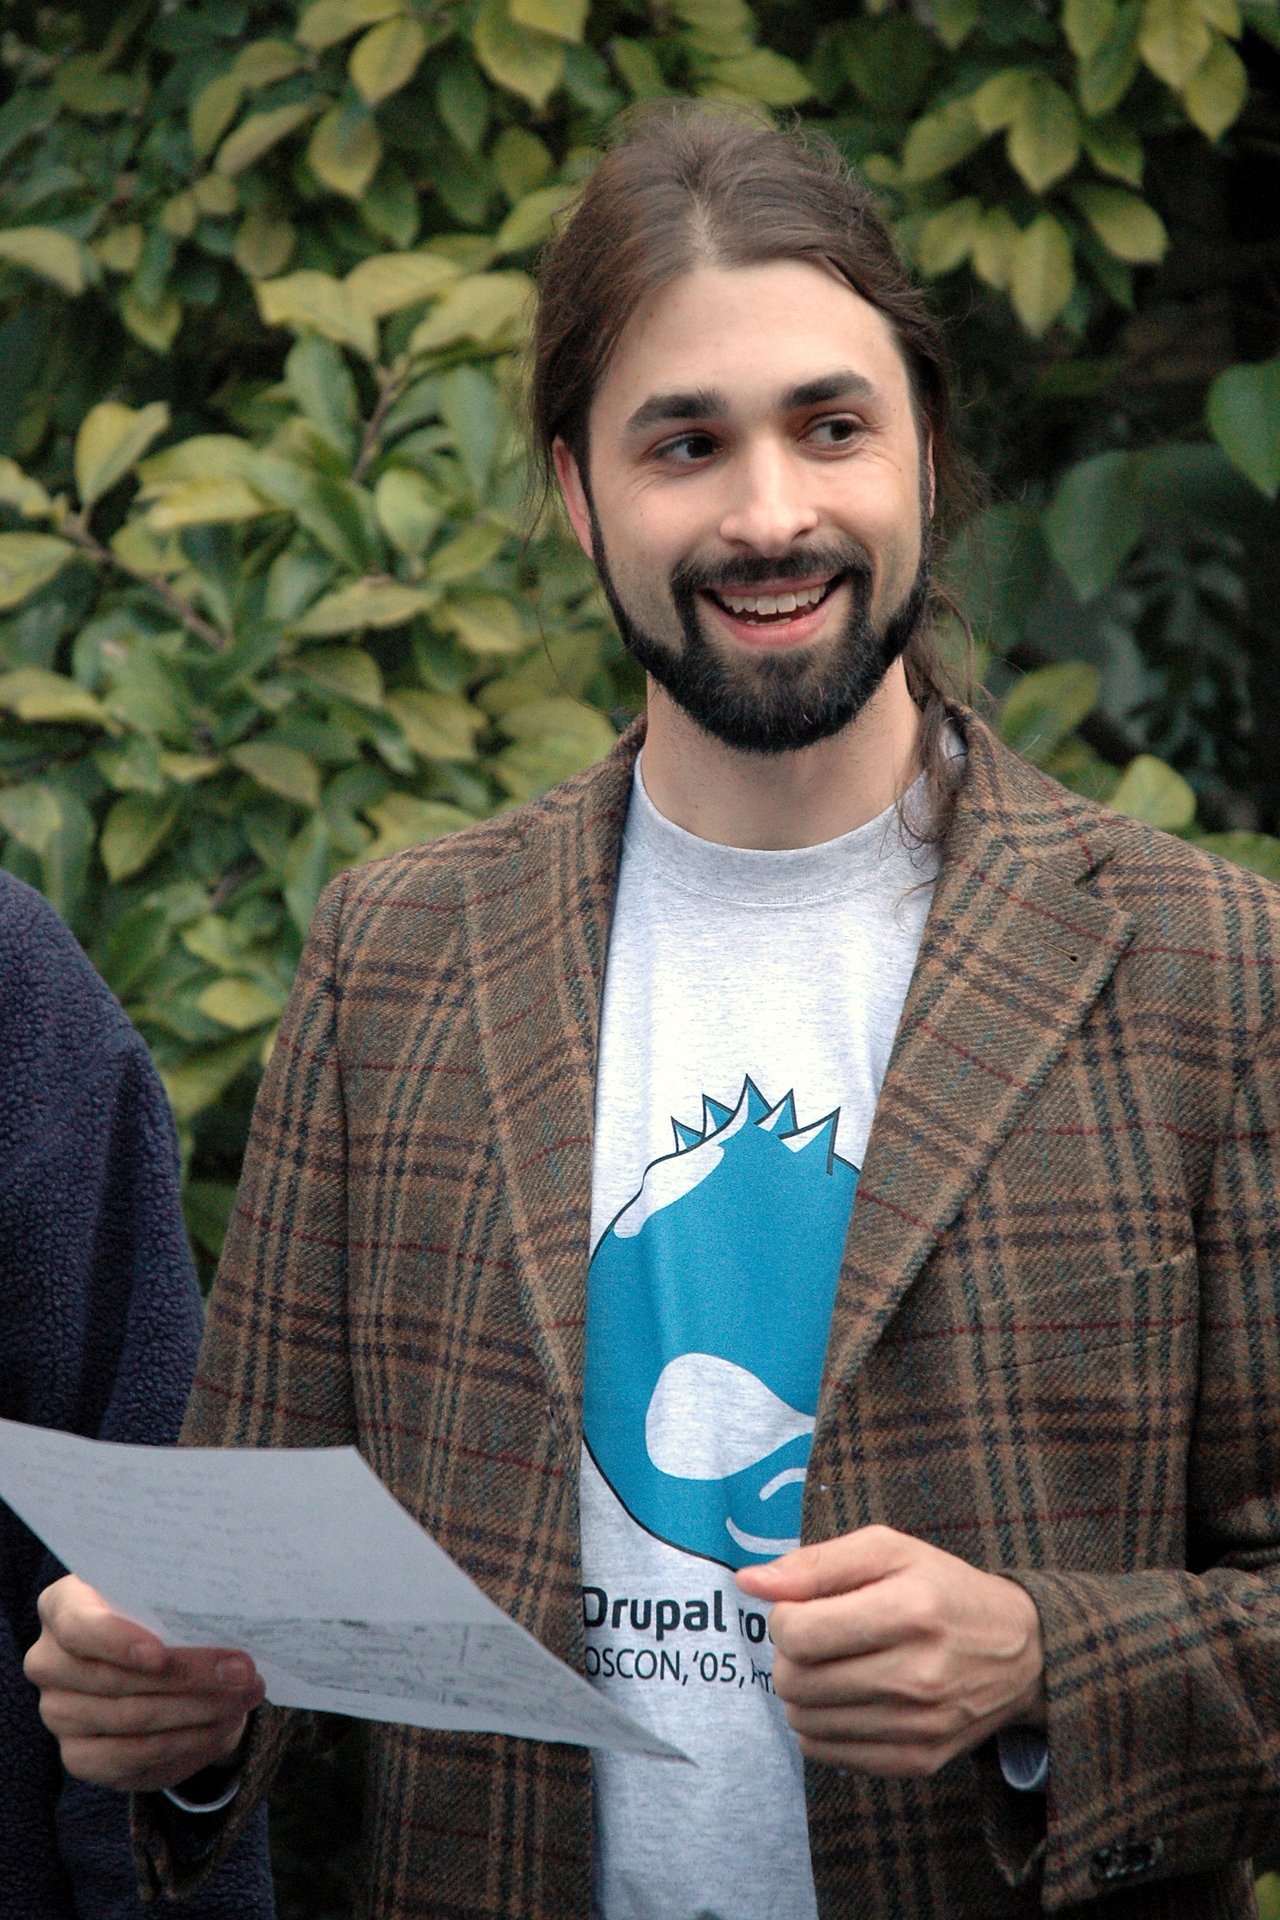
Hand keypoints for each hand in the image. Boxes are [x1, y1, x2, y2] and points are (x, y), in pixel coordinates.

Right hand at [24, 1574, 263, 1792]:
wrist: (149, 1653)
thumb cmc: (157, 1609)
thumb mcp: (163, 1592)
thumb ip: (177, 1599)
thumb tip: (225, 1619)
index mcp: (62, 1608)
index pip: (79, 1628)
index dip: (118, 1643)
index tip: (160, 1654)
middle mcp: (49, 1663)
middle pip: (116, 1682)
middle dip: (189, 1678)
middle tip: (242, 1673)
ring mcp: (59, 1714)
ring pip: (131, 1724)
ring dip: (197, 1713)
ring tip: (242, 1698)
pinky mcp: (81, 1757)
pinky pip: (134, 1761)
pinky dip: (185, 1745)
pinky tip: (221, 1728)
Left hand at [737, 1525, 1043, 1778]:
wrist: (1020, 1653)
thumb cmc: (943, 1589)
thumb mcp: (888, 1550)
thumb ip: (815, 1563)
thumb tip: (750, 1582)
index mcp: (911, 1611)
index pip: (799, 1633)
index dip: (784, 1617)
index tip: (802, 1607)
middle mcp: (918, 1676)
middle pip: (795, 1681)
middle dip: (789, 1655)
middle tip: (815, 1637)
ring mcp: (918, 1726)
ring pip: (804, 1722)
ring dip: (802, 1691)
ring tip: (832, 1665)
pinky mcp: (917, 1761)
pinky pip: (827, 1754)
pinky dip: (821, 1725)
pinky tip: (846, 1697)